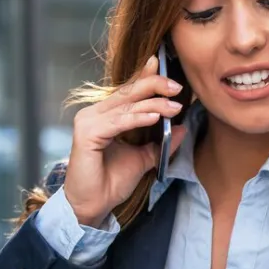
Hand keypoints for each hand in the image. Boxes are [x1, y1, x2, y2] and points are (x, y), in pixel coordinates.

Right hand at [63, 55, 188, 227]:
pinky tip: (155, 117)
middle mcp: (94, 113)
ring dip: (153, 105)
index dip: (145, 76)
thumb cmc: (111, 182)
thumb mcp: (143, 159)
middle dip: (155, 86)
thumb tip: (181, 128)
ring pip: (126, 106)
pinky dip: (138, 118)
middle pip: (128, 92)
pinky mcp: (87, 134)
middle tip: (177, 87)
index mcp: (105, 115)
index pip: (128, 90)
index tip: (163, 63)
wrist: (93, 205)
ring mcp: (88, 122)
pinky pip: (118, 122)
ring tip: (175, 107)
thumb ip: (160, 143)